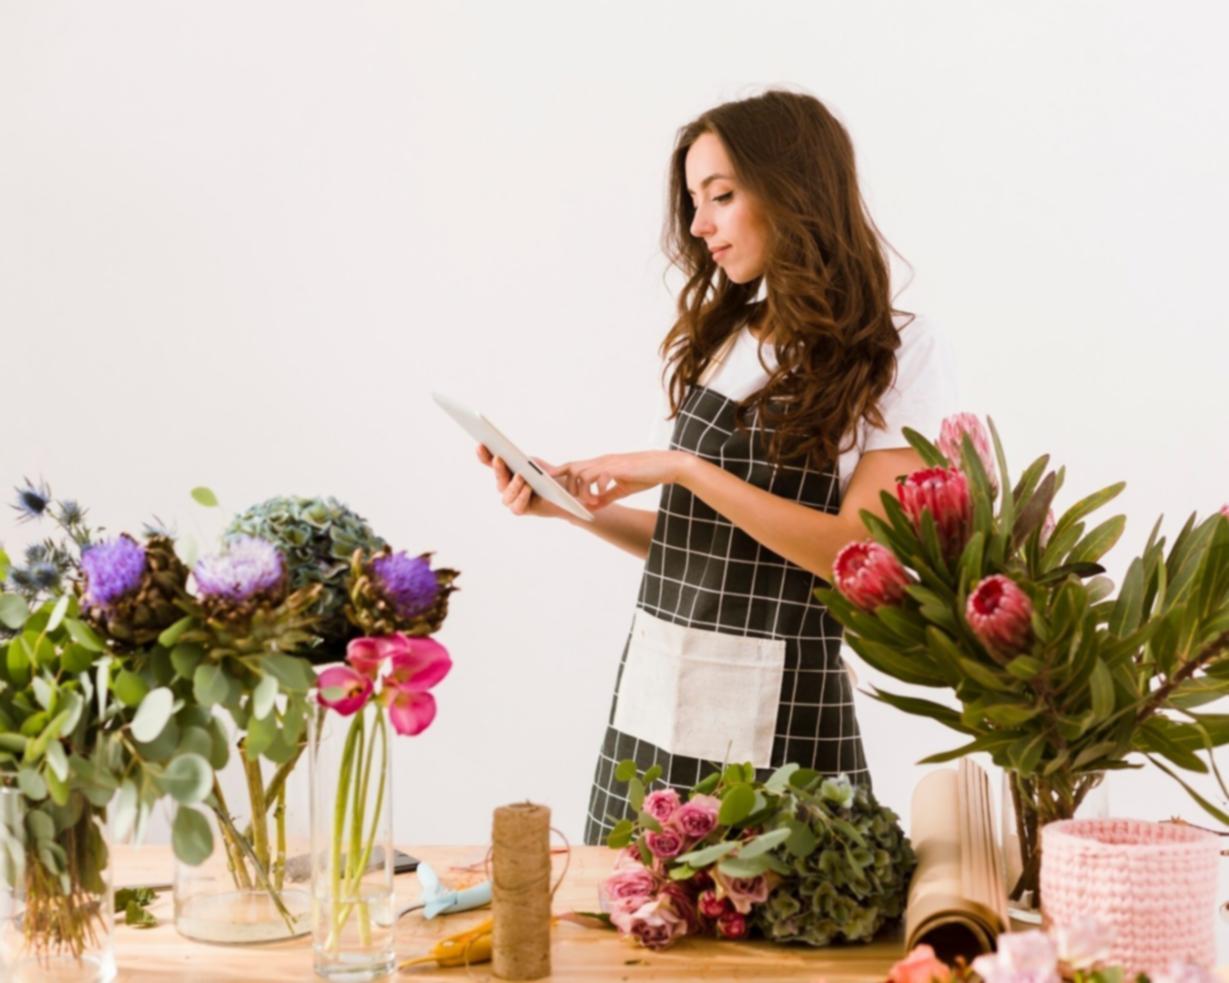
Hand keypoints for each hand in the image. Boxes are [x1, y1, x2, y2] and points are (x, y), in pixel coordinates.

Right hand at [476, 444, 576, 519]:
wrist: (565, 494)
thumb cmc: (550, 476)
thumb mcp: (538, 464)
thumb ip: (526, 460)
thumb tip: (516, 456)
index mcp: (506, 470)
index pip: (490, 462)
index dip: (484, 454)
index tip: (480, 444)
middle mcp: (505, 485)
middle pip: (498, 477)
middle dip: (498, 468)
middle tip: (499, 458)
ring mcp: (512, 498)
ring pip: (506, 494)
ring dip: (513, 484)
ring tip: (521, 475)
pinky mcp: (521, 509)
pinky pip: (517, 506)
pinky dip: (522, 496)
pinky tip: (528, 488)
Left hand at [561, 451, 691, 508]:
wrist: (667, 466)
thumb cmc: (646, 475)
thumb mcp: (623, 489)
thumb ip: (606, 496)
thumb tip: (592, 506)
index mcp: (602, 464)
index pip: (574, 465)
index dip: (559, 472)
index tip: (548, 480)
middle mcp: (602, 461)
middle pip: (572, 469)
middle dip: (568, 486)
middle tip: (575, 500)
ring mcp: (610, 464)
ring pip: (582, 474)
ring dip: (582, 490)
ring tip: (591, 502)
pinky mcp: (619, 468)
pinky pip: (599, 477)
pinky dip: (596, 490)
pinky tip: (600, 498)